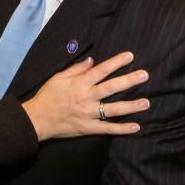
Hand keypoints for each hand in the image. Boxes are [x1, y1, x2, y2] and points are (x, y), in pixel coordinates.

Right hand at [21, 52, 148, 141]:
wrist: (37, 119)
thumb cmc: (47, 96)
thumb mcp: (58, 78)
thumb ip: (76, 69)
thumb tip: (92, 60)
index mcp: (79, 84)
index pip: (100, 70)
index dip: (115, 62)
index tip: (130, 56)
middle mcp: (86, 97)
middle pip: (111, 88)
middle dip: (129, 81)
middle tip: (144, 75)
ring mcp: (88, 114)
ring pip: (113, 109)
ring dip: (131, 106)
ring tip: (147, 102)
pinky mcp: (88, 128)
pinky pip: (107, 128)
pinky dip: (122, 128)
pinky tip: (136, 126)